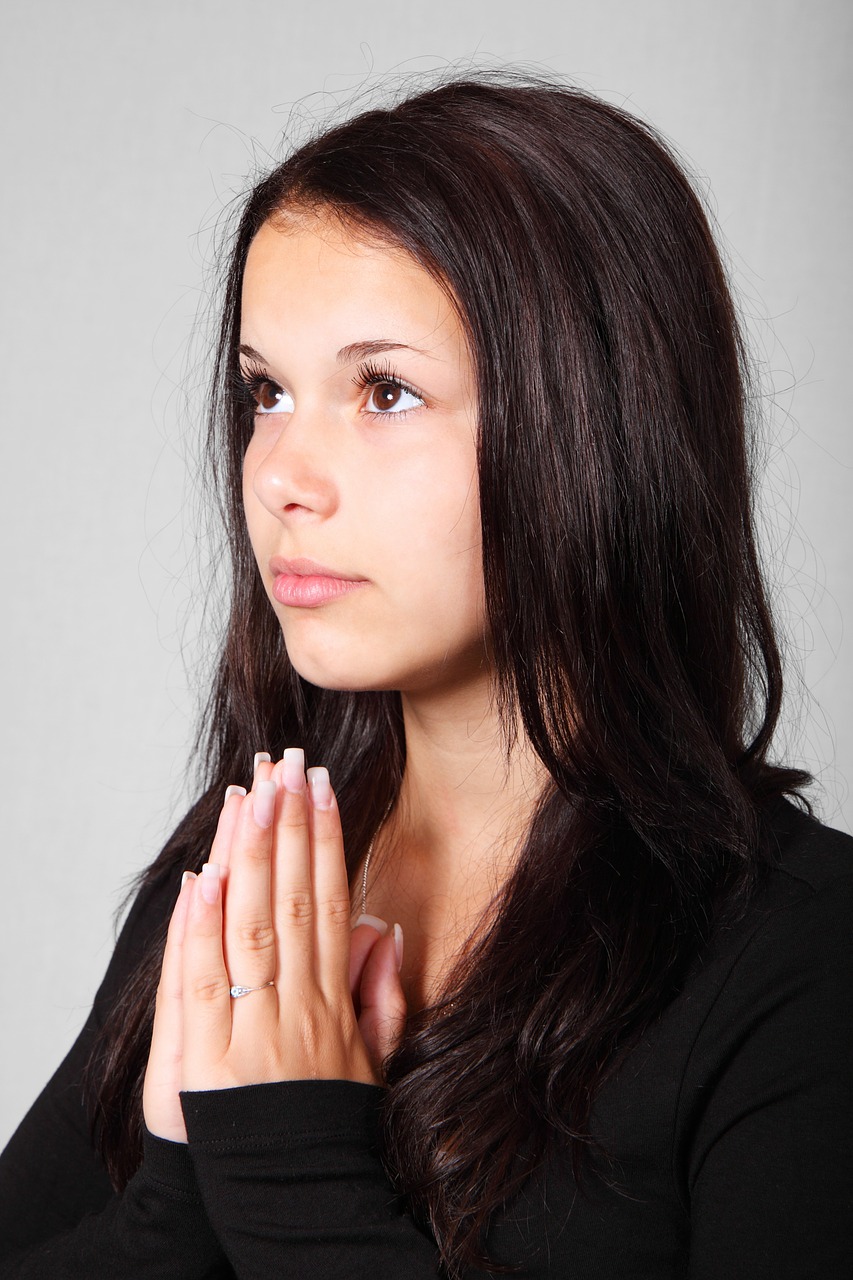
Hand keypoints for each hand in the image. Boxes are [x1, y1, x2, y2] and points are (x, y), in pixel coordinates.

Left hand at [143, 752, 406, 1141]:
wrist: (299, 1206)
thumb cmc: (328, 1131)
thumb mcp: (373, 1063)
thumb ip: (379, 994)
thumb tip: (382, 926)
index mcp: (333, 1002)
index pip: (327, 903)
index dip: (325, 840)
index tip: (322, 788)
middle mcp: (296, 1008)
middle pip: (290, 901)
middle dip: (287, 826)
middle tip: (286, 764)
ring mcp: (252, 1033)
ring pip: (251, 927)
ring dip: (250, 855)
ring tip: (251, 793)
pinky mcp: (208, 1063)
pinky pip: (202, 985)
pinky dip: (201, 929)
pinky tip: (205, 877)